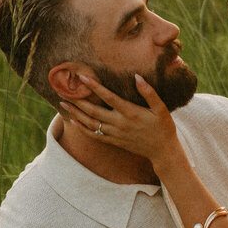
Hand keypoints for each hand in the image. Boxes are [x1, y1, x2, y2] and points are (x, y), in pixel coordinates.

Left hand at [61, 74, 181, 164]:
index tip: (82, 77)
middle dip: (78, 101)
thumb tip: (137, 77)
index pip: (108, 97)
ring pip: (91, 123)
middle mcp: (120, 123)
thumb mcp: (161, 108)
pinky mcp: (114, 141)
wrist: (162, 150)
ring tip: (64, 104)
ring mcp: (115, 134)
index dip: (94, 86)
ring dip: (76, 113)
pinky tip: (74, 122)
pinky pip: (95, 136)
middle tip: (63, 91)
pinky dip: (82, 129)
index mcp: (130, 112)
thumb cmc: (163, 127)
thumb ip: (149, 92)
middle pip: (94, 111)